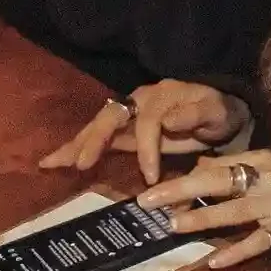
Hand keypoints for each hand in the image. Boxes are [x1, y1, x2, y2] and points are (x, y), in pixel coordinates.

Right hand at [39, 81, 243, 182]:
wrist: (220, 110)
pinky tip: (53, 160)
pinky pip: (98, 135)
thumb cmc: (219, 113)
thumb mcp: (217, 113)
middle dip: (96, 139)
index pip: (149, 122)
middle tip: (82, 163)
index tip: (151, 176)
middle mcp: (141, 99)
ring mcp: (130, 111)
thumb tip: (169, 121)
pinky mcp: (124, 126)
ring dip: (77, 143)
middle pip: (113, 115)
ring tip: (51, 162)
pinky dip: (76, 147)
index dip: (147, 149)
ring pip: (99, 124)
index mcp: (164, 95)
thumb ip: (196, 114)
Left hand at [138, 149, 270, 269]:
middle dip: (182, 189)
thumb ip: (238, 166)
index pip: (218, 166)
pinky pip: (258, 242)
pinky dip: (236, 252)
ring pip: (235, 211)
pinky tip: (213, 262)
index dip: (185, 178)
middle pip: (219, 182)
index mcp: (263, 160)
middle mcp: (267, 180)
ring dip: (203, 218)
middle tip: (149, 200)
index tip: (155, 190)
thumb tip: (199, 169)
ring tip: (174, 224)